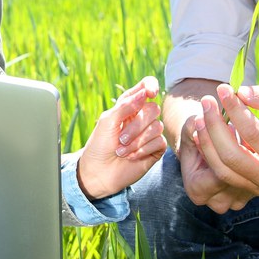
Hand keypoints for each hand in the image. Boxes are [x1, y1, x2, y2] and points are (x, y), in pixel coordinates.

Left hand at [74, 76, 167, 200]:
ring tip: (121, 151)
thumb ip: (126, 106)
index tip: (150, 93)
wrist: (99, 172)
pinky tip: (131, 157)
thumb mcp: (108, 121)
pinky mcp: (155, 149)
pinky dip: (143, 149)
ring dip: (137, 141)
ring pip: (157, 127)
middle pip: (153, 109)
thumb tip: (145, 94)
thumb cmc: (100, 145)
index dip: (151, 86)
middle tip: (120, 138)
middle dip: (136, 125)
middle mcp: (141, 117)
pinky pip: (160, 142)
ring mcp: (149, 133)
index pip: (146, 87)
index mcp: (129, 106)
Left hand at [183, 83, 258, 208]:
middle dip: (214, 126)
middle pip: (232, 156)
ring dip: (206, 141)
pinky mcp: (248, 190)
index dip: (235, 110)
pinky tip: (203, 133)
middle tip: (206, 101)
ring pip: (222, 169)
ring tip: (200, 116)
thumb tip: (241, 92)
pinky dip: (209, 153)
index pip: (254, 134)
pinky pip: (222, 173)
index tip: (223, 89)